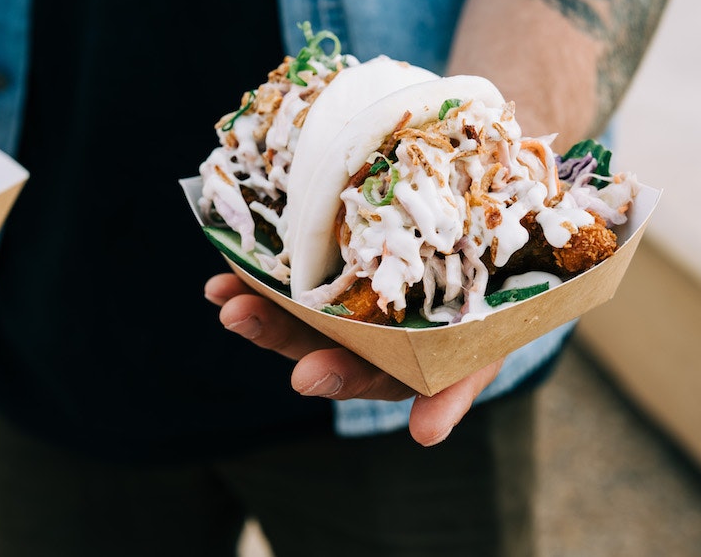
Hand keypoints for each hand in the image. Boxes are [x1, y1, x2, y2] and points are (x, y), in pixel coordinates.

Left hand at [204, 272, 503, 446]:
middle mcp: (357, 345)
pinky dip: (253, 278)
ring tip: (224, 302)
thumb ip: (452, 392)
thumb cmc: (481, 318)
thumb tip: (426, 436)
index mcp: (393, 366)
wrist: (481, 263)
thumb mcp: (478, 353)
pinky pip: (287, 277)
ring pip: (291, 315)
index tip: (307, 375)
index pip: (359, 376)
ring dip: (256, 311)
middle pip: (310, 345)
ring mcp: (338, 311)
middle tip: (239, 318)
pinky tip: (219, 281)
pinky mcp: (328, 273)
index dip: (334, 375)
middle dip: (276, 335)